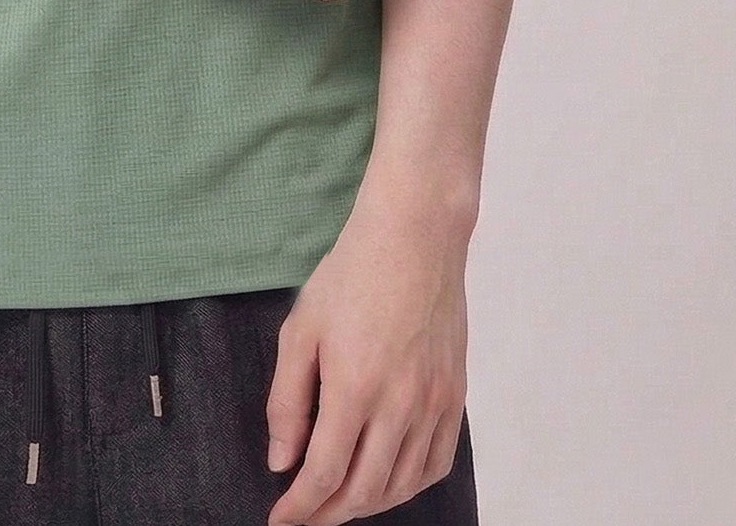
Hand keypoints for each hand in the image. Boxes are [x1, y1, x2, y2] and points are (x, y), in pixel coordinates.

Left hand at [264, 189, 470, 523]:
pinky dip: (410, 485)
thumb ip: (287, 401)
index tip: (281, 520)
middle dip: (329, 513)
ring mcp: (433, 403)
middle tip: (306, 514)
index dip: (300, 508)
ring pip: (402, 485)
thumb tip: (281, 461)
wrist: (415, 237)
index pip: (324, 475)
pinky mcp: (454, 396)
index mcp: (354, 387)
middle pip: (363, 491)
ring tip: (340, 501)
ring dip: (368, 504)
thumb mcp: (302, 329)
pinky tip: (389, 481)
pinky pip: (437, 463)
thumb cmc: (352, 274)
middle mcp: (399, 405)